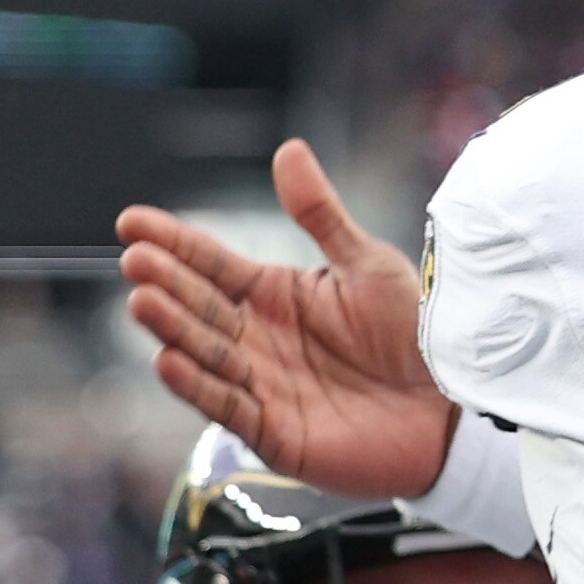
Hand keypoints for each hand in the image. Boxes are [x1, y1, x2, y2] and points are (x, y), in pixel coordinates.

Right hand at [117, 139, 454, 500]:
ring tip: (142, 301)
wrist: (452, 406)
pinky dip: (196, 386)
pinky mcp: (273, 433)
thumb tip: (288, 150)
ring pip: (205, 355)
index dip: (173, 242)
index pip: (211, 263)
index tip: (131, 221)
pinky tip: (168, 359)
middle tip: (135, 260)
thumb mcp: (367, 264)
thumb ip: (321, 215)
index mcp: (273, 295)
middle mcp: (257, 339)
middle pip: (201, 307)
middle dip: (165, 283)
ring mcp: (261, 386)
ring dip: (172, 330)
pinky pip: (227, 407)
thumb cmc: (413, 334)